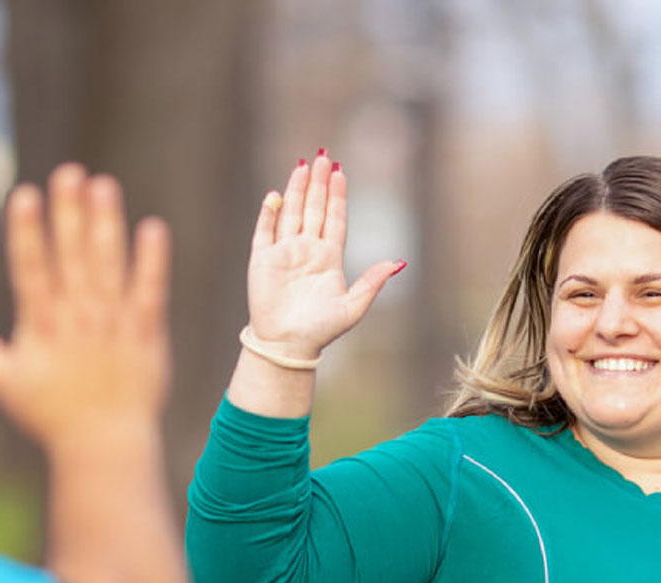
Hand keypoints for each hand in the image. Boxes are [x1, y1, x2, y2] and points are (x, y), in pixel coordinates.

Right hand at [0, 164, 170, 457]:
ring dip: (106, 224)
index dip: (29, 231)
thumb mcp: (4, 382)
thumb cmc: (50, 416)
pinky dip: (153, 261)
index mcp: (42, 326)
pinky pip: (150, 291)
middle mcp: (77, 319)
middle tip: (69, 172)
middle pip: (72, 257)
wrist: (104, 446)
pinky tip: (153, 228)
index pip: (31, 269)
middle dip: (69, 213)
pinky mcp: (145, 334)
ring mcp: (113, 324)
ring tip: (103, 186)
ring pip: (109, 265)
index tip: (26, 195)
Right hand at [246, 152, 403, 358]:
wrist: (288, 346)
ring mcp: (284, 253)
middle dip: (319, 183)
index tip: (341, 172)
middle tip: (324, 157)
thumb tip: (398, 263)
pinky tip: (275, 196)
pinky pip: (264, 231)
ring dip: (297, 190)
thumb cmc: (321, 331)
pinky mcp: (262, 260)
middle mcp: (307, 250)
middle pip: (314, 209)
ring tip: (303, 166)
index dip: (338, 196)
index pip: (335, 219)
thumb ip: (372, 283)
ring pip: (291, 213)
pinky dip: (269, 213)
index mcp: (329, 258)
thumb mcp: (353, 308)